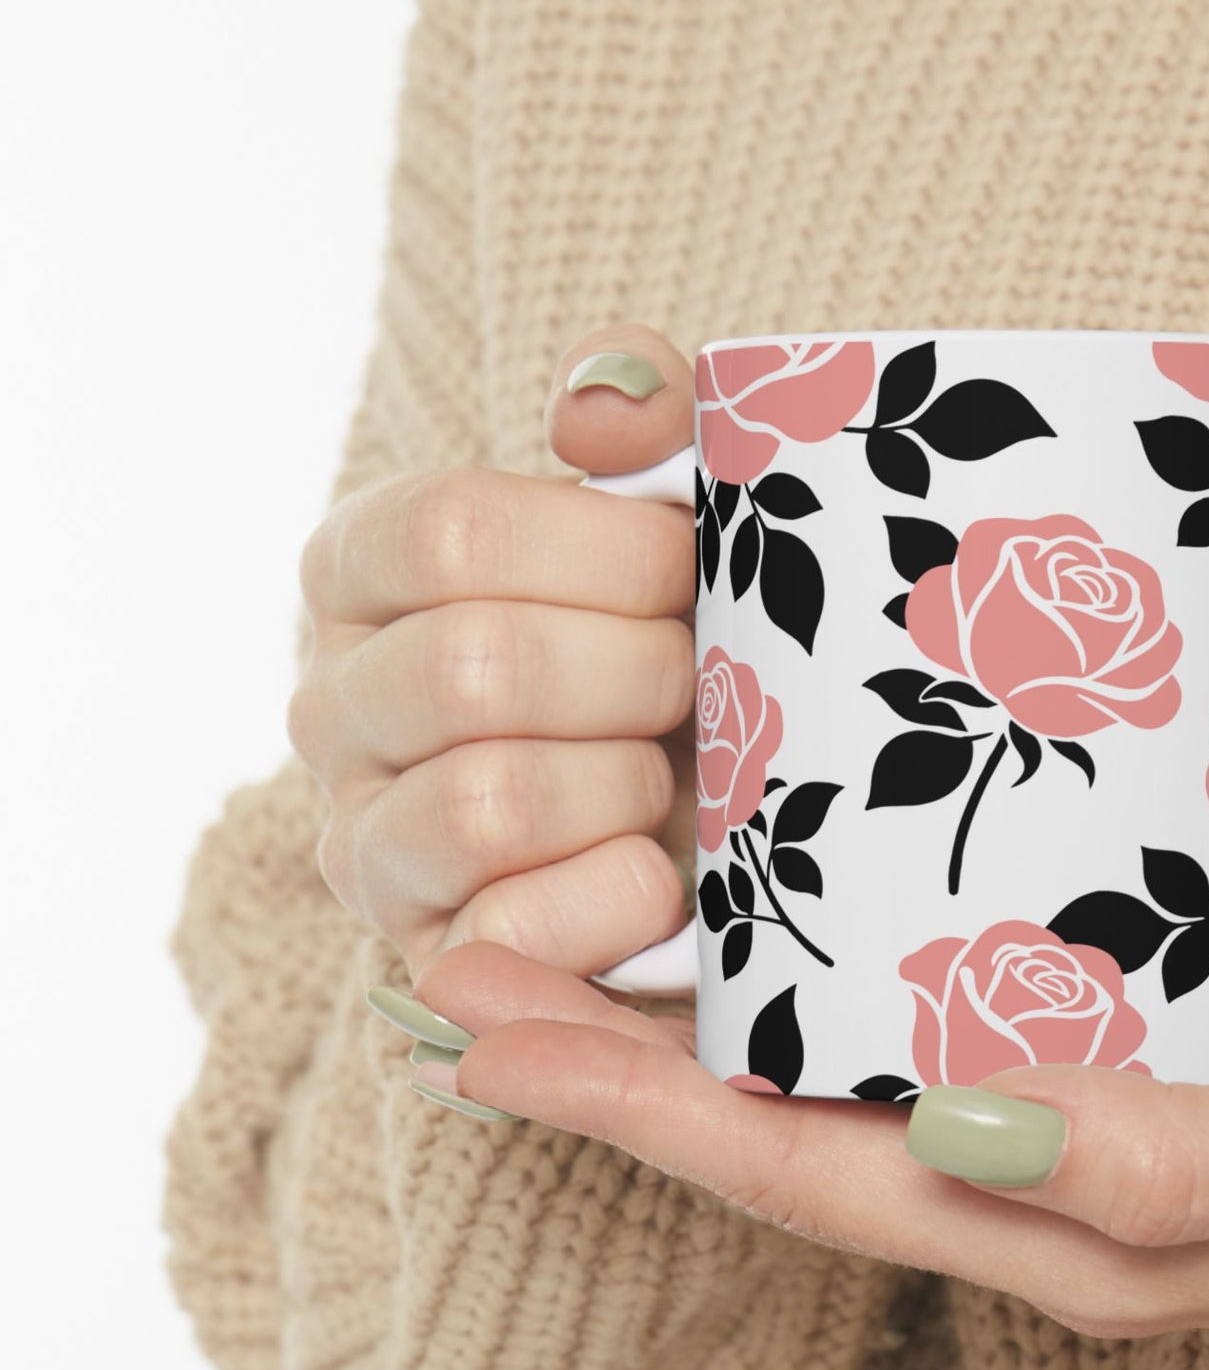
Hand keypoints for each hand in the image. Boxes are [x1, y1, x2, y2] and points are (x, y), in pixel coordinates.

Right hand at [289, 326, 698, 980]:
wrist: (715, 811)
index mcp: (364, 570)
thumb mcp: (673, 507)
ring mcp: (365, 842)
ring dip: (627, 784)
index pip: (448, 532)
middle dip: (638, 674)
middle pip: (474, 668)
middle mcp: (332, 705)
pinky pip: (511, 931)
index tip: (689, 568)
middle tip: (698, 681)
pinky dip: (619, 895)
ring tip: (670, 775)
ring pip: (487, 801)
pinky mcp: (428, 957)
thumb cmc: (680, 638)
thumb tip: (598, 413)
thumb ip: (642, 415)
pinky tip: (663, 871)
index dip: (606, 552)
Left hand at [400, 937, 1208, 1335]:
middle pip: (781, 1134)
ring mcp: (1059, 1122)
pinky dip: (809, 984)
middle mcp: (1035, 1188)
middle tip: (462, 970)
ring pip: (831, 1083)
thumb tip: (968, 1133)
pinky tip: (760, 917)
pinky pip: (915, 1029)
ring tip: (560, 934)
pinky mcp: (1100, 1050)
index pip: (807, 1177)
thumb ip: (1163, 1158)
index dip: (641, 1111)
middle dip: (614, 1064)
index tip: (492, 1033)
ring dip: (689, 1021)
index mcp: (1068, 1230)